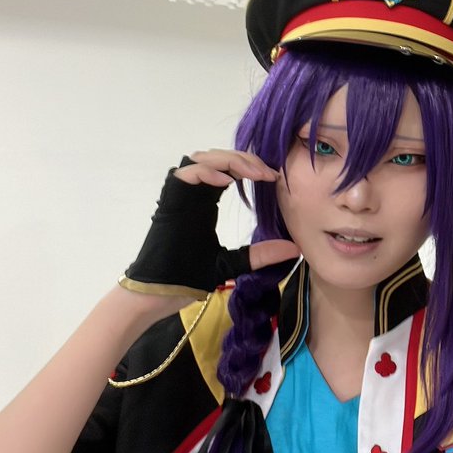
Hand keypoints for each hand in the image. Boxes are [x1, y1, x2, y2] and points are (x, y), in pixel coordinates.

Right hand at [121, 150, 298, 298]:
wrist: (159, 295)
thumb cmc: (187, 278)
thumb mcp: (232, 263)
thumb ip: (259, 254)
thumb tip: (294, 249)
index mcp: (204, 202)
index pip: (228, 170)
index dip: (251, 167)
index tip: (274, 178)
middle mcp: (192, 194)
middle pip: (217, 157)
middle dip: (244, 159)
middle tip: (267, 173)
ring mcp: (179, 196)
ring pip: (201, 158)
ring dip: (229, 160)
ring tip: (252, 174)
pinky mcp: (169, 203)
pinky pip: (185, 174)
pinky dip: (207, 172)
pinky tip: (228, 182)